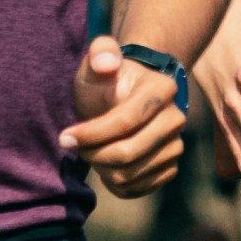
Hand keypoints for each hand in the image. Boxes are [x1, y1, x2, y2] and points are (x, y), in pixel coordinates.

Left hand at [60, 37, 185, 196]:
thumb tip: (107, 63)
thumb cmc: (106, 81)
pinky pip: (139, 188)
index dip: (91, 133)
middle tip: (76, 146)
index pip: (124, 121)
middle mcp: (176, 118)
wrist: (124, 100)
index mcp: (162, 88)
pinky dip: (115, 183)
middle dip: (93, 154)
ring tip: (90, 152)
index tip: (64, 137)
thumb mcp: (95, 64)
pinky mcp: (169, 167)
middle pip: (128, 152)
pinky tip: (104, 165)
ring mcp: (175, 145)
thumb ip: (99, 52)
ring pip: (131, 174)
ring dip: (101, 169)